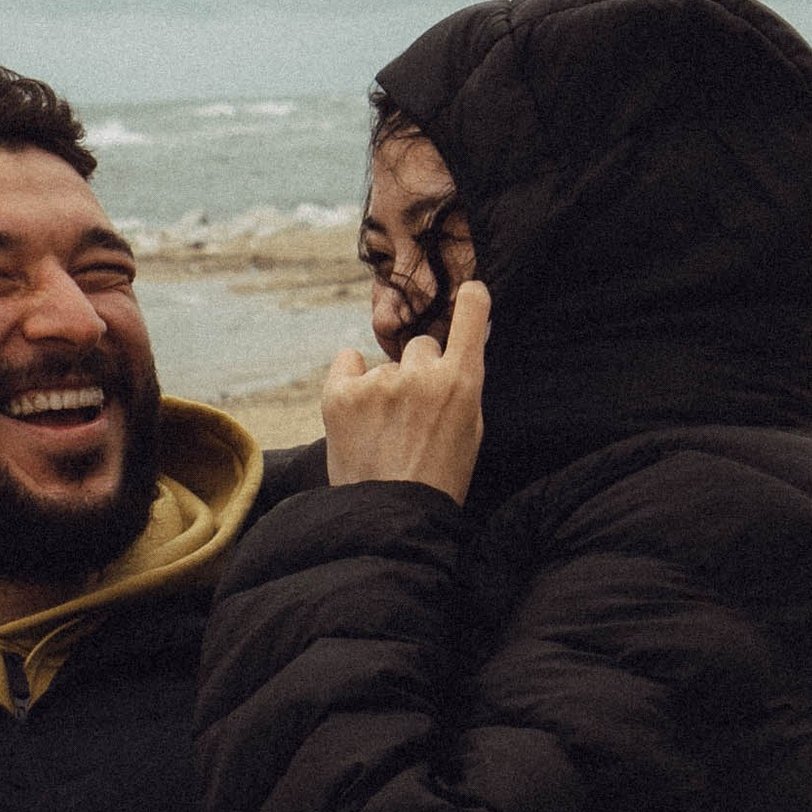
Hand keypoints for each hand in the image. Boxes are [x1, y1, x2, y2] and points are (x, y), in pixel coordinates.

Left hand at [320, 282, 487, 504]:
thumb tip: (463, 345)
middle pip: (422, 346)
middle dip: (420, 370)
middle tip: (413, 413)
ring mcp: (378, 381)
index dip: (471, 300)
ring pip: (386, 364)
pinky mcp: (340, 393)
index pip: (471, 315)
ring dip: (385, 386)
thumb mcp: (471, 431)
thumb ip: (465, 384)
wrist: (389, 519)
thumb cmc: (438, 480)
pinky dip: (351, 380)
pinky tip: (357, 413)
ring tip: (383, 431)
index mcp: (461, 383)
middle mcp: (421, 374)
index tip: (469, 291)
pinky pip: (348, 361)